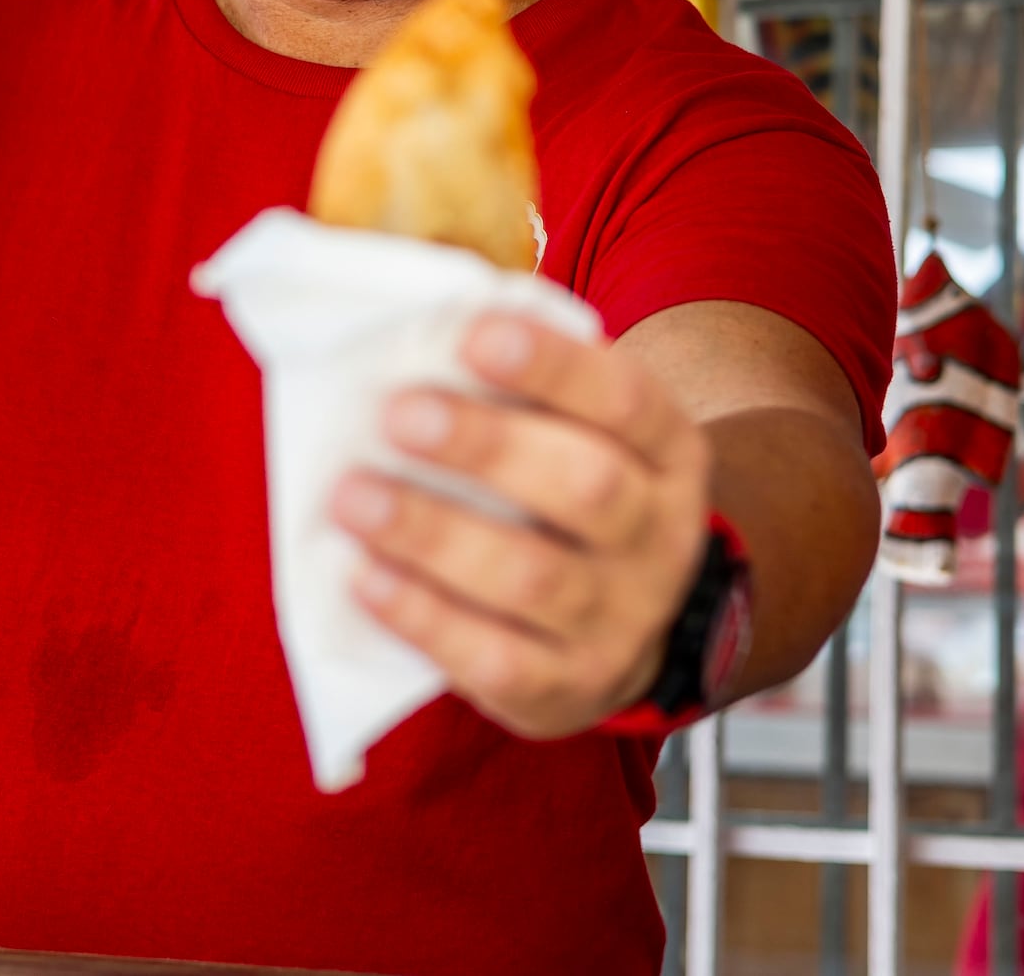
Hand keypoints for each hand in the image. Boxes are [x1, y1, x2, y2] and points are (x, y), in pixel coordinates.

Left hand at [332, 312, 714, 738]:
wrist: (636, 625)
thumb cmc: (570, 494)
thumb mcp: (582, 433)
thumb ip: (526, 389)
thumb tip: (417, 331)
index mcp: (670, 452)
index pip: (623, 400)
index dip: (553, 366)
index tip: (473, 334)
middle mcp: (661, 537)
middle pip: (586, 488)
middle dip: (487, 447)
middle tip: (396, 412)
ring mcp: (621, 622)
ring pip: (533, 578)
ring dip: (434, 533)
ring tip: (353, 496)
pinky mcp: (569, 691)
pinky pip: (496, 660)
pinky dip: (424, 617)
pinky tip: (365, 577)